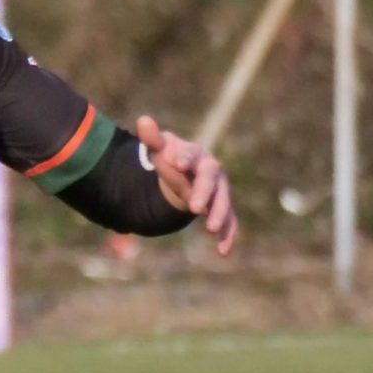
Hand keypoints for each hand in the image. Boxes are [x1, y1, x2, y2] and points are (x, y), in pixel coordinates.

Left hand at [135, 114, 237, 256]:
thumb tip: (143, 121)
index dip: (184, 158)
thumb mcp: (159, 149)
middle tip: (194, 207)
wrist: (186, 173)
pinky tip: (223, 251)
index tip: (176, 163)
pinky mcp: (222, 208)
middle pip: (210, 180)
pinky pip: (230, 221)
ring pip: (223, 201)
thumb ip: (152, 139)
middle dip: (203, 192)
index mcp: (196, 155)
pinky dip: (228, 235)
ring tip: (210, 229)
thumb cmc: (171, 159)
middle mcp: (212, 171)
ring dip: (219, 214)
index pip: (191, 155)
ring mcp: (219, 190)